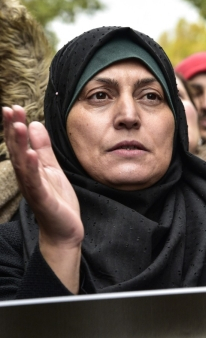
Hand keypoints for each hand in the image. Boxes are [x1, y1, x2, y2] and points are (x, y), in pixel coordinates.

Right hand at [3, 105, 82, 292]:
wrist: (64, 230)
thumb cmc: (57, 201)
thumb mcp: (52, 169)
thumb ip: (43, 148)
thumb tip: (35, 124)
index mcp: (29, 168)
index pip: (19, 143)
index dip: (14, 125)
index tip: (11, 107)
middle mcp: (26, 177)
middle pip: (16, 149)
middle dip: (12, 129)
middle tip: (10, 109)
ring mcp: (33, 188)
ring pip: (22, 163)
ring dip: (19, 144)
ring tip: (17, 125)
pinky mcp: (42, 199)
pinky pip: (35, 182)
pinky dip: (32, 167)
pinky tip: (30, 154)